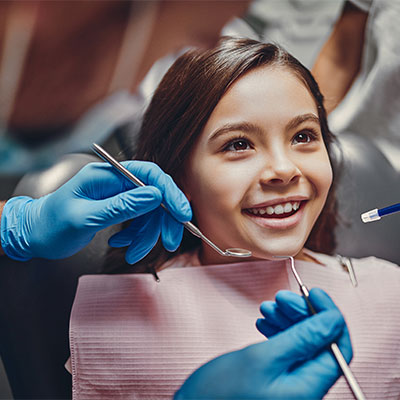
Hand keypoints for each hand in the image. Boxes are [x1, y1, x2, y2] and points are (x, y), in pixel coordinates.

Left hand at [1, 161, 190, 261]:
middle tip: (168, 242)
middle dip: (163, 221)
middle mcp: (115, 182)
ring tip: (134, 254)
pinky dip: (136, 236)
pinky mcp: (118, 208)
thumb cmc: (52, 224)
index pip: (148, 174)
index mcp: (106, 175)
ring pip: (148, 212)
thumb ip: (121, 205)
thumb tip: (154, 195)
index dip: (169, 192)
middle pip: (154, 195)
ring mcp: (117, 195)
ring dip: (147, 235)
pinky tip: (122, 246)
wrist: (35, 235)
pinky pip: (138, 221)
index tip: (182, 213)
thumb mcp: (86, 217)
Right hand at [175, 288, 351, 399]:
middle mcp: (305, 388)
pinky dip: (278, 332)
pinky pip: (287, 350)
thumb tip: (332, 321)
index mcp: (309, 387)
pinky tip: (264, 322)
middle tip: (282, 297)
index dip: (329, 315)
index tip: (314, 292)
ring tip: (267, 307)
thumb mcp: (262, 359)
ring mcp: (291, 384)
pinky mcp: (277, 379)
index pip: (338, 346)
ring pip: (301, 343)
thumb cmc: (221, 393)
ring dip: (288, 320)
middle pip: (319, 341)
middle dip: (302, 313)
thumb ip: (300, 340)